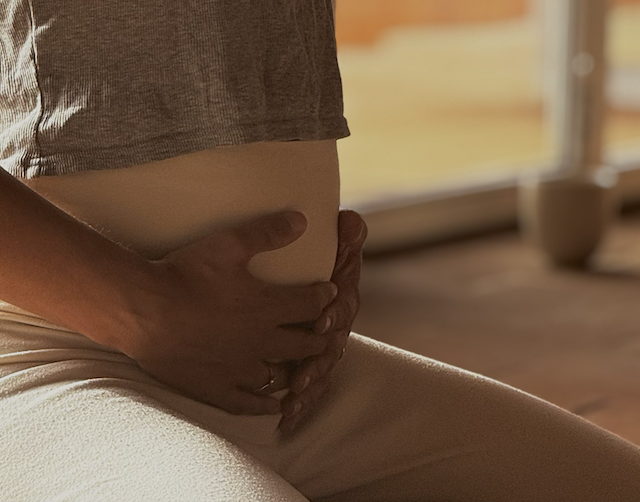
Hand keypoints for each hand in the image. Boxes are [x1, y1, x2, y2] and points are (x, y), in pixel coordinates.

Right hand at [121, 211, 339, 414]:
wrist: (146, 311)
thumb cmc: (186, 274)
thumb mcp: (228, 244)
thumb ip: (266, 233)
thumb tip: (302, 221)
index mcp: (266, 307)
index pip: (309, 305)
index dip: (323, 298)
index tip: (328, 293)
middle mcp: (261, 342)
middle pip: (303, 344)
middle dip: (317, 337)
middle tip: (324, 333)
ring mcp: (240, 370)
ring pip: (281, 377)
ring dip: (296, 371)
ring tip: (302, 367)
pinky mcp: (218, 388)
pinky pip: (251, 404)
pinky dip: (267, 406)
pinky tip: (274, 407)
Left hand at [277, 209, 366, 437]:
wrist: (303, 273)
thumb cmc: (316, 257)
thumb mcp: (330, 242)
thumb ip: (345, 233)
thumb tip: (351, 220)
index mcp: (339, 295)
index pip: (342, 305)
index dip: (333, 313)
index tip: (319, 319)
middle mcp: (333, 325)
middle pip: (331, 346)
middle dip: (317, 361)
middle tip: (301, 374)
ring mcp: (320, 347)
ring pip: (321, 370)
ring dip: (310, 387)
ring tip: (294, 400)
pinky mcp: (304, 363)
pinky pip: (308, 389)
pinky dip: (301, 405)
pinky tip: (287, 419)